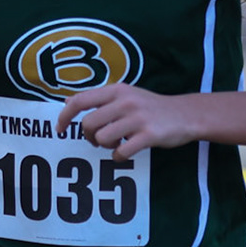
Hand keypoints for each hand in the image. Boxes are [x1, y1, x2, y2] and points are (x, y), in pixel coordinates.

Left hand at [56, 85, 194, 159]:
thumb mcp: (126, 94)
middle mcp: (125, 101)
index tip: (60, 129)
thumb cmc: (151, 107)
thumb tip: (68, 101)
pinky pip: (120, 152)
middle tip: (99, 140)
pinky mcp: (148, 135)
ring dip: (105, 147)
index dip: (65, 116)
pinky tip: (125, 152)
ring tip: (116, 144)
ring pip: (102, 138)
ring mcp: (137, 118)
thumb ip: (100, 99)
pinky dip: (118, 156)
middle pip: (89, 124)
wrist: (185, 114)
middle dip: (89, 136)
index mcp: (117, 90)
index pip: (80, 100)